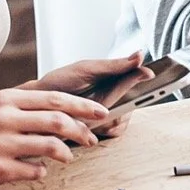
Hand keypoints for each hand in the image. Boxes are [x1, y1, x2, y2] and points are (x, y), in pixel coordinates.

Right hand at [0, 90, 111, 189]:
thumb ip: (28, 109)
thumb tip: (68, 115)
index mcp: (7, 100)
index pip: (56, 99)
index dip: (83, 106)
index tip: (102, 113)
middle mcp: (6, 118)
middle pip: (60, 121)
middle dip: (83, 131)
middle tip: (92, 139)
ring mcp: (3, 143)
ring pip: (53, 146)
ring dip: (66, 153)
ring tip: (67, 157)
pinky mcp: (0, 168)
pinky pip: (36, 170)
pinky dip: (42, 171)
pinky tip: (38, 170)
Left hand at [27, 52, 147, 137]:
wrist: (37, 101)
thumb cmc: (60, 80)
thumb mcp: (89, 69)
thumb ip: (117, 66)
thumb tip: (140, 55)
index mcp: (114, 78)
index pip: (140, 82)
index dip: (148, 84)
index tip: (152, 80)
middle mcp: (112, 96)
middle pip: (134, 106)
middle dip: (123, 109)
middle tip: (109, 108)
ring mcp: (104, 113)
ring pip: (123, 121)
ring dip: (111, 122)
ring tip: (94, 118)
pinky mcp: (96, 128)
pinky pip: (112, 133)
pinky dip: (103, 131)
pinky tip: (91, 127)